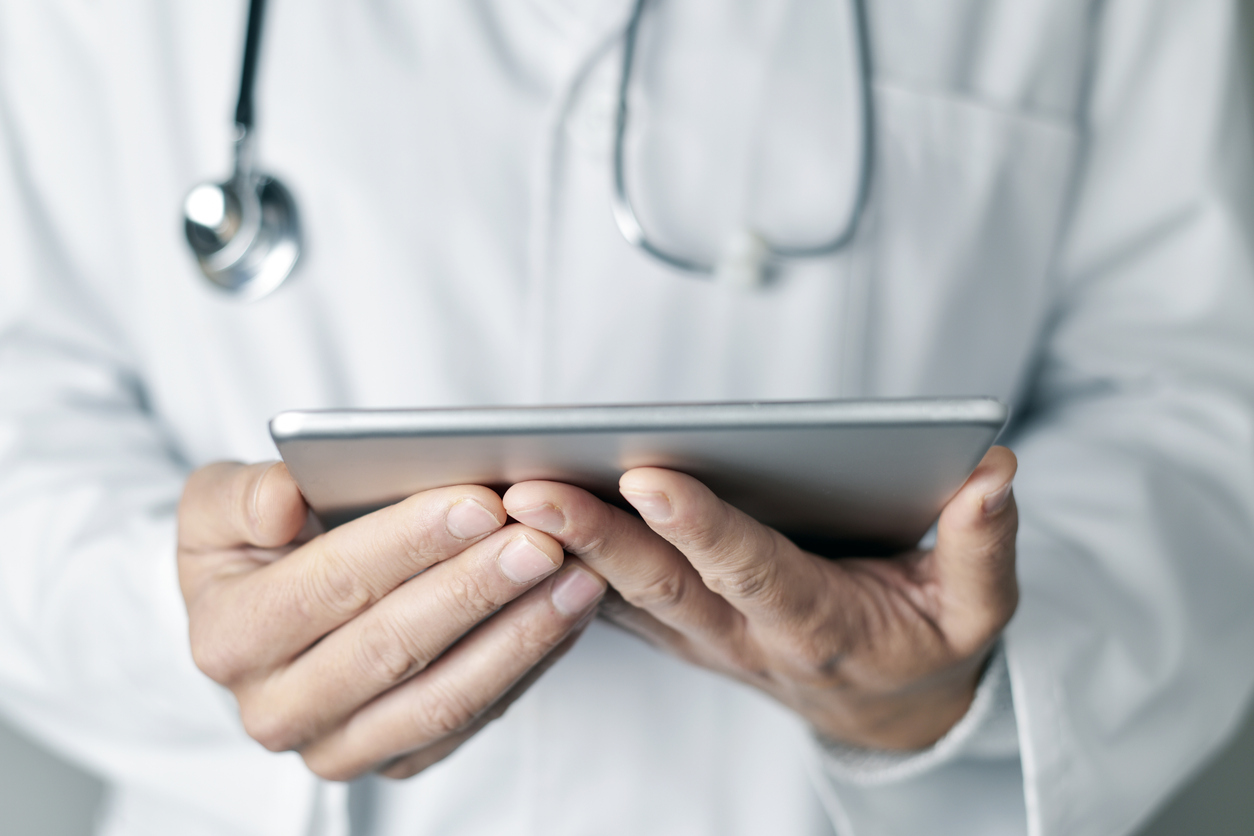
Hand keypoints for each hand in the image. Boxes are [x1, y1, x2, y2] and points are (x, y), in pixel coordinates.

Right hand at [177, 462, 605, 778]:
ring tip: (577, 578)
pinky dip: (528, 663)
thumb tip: (283, 503)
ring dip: (520, 636)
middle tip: (543, 540)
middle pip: (394, 647)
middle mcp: (276, 710)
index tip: (482, 502)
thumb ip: (239, 496)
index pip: (330, 584)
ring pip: (445, 697)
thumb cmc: (255, 545)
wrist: (266, 616)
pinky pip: (473, 718)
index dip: (409, 542)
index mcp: (228, 637)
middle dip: (476, 588)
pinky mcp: (396, 760)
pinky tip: (568, 613)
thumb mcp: (218, 505)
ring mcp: (339, 748)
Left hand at [503, 447, 1017, 749]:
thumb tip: (995, 475)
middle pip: (658, 583)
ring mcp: (697, 637)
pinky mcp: (673, 628)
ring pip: (617, 591)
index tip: (651, 476)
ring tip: (498, 491)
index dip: (704, 528)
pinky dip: (560, 562)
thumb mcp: (977, 611)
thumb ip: (984, 548)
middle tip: (532, 487)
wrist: (882, 706)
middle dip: (593, 534)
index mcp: (814, 624)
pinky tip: (512, 519)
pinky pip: (606, 599)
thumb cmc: (926, 646)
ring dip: (558, 547)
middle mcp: (740, 634)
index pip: (751, 570)